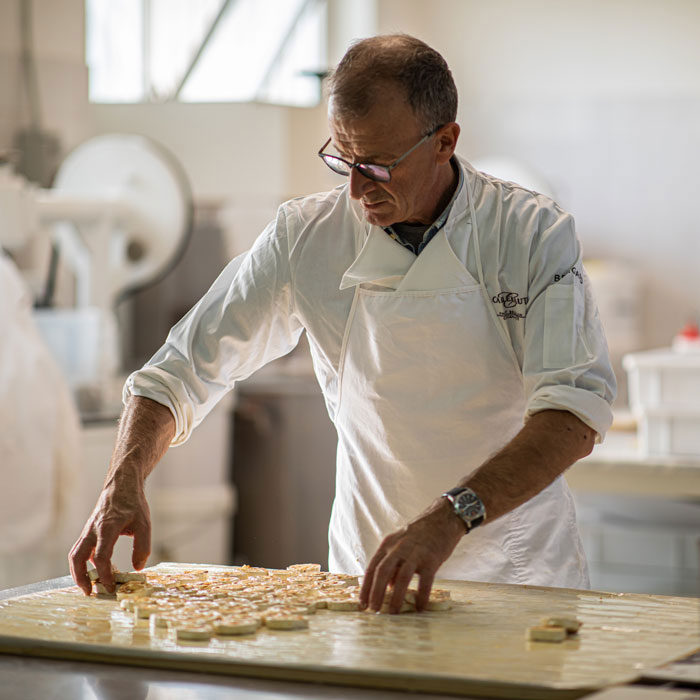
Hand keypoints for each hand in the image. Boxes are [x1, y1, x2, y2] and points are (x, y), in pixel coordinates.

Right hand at [68, 467, 150, 594]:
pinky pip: (80, 549)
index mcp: (107, 527)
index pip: (102, 557)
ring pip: (75, 554)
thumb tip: (138, 568)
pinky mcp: (88, 531)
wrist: (121, 484)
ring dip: (78, 572)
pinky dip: (84, 563)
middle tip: (89, 593)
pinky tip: (97, 571)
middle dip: (80, 578)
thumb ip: (142, 546)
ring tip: (89, 586)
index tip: (112, 587)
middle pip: (77, 557)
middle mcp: (92, 530)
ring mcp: (88, 530)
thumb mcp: (144, 523)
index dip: (105, 575)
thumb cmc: (133, 503)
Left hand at [360, 497, 464, 613]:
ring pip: (401, 577)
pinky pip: (425, 581)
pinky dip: (421, 596)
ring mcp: (415, 552)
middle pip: (382, 571)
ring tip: (393, 613)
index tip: (362, 604)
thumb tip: (387, 587)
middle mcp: (399, 547)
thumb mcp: (400, 545)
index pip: (372, 567)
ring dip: (396, 597)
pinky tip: (419, 608)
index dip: (365, 587)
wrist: (443, 519)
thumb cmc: (420, 535)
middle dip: (376, 593)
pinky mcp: (431, 558)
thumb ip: (393, 564)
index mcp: (388, 544)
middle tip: (374, 611)